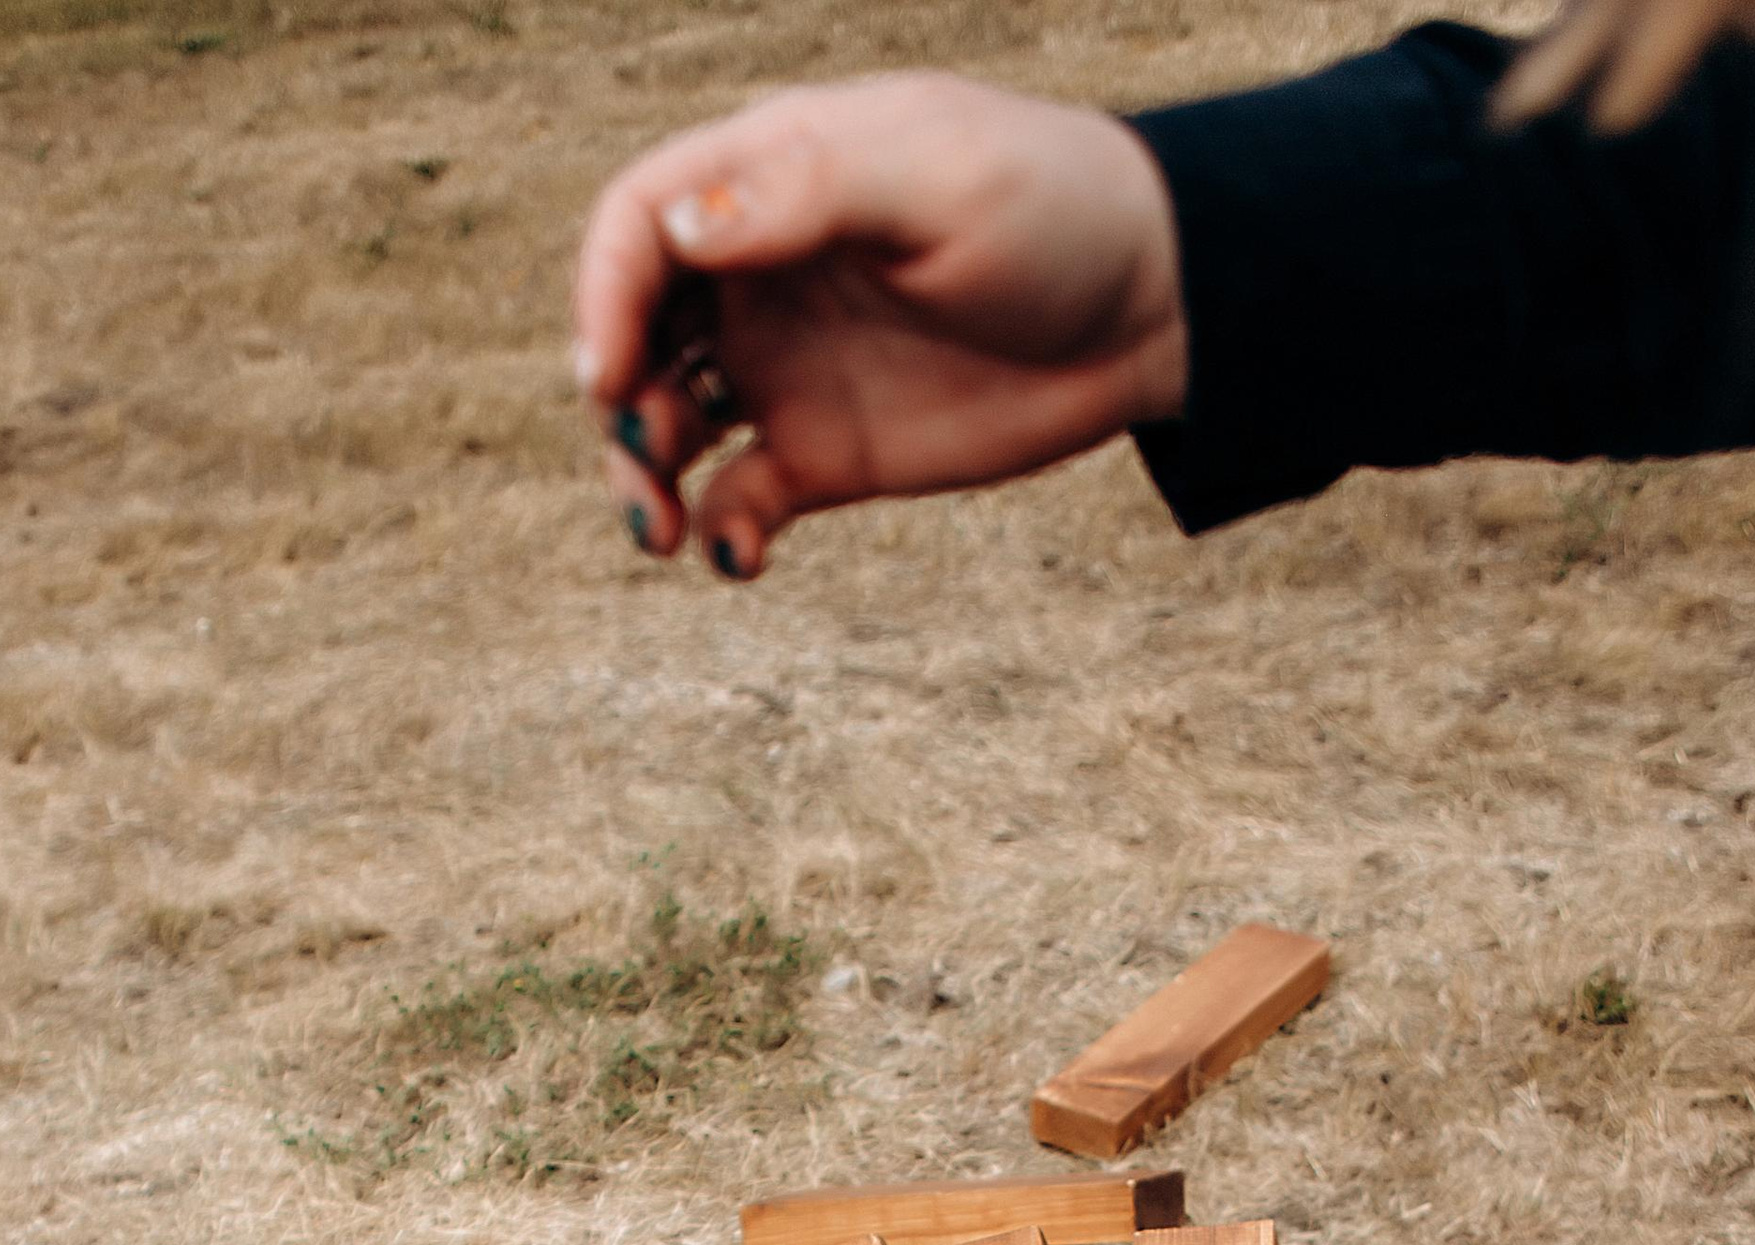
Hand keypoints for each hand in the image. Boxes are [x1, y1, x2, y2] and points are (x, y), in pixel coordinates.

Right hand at [574, 74, 1188, 577]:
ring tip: (660, 531)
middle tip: (644, 458)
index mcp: (771, 181)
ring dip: (642, 480)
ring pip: (665, 425)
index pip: (639, 225)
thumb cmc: (1052, 205)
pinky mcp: (824, 454)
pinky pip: (739, 504)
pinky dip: (722, 537)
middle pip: (634, 334)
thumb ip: (809, 190)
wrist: (1150, 306)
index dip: (604, 294)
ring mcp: (785, 367)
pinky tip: (740, 560)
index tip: (610, 373)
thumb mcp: (936, 175)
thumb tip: (683, 226)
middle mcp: (759, 275)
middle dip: (614, 401)